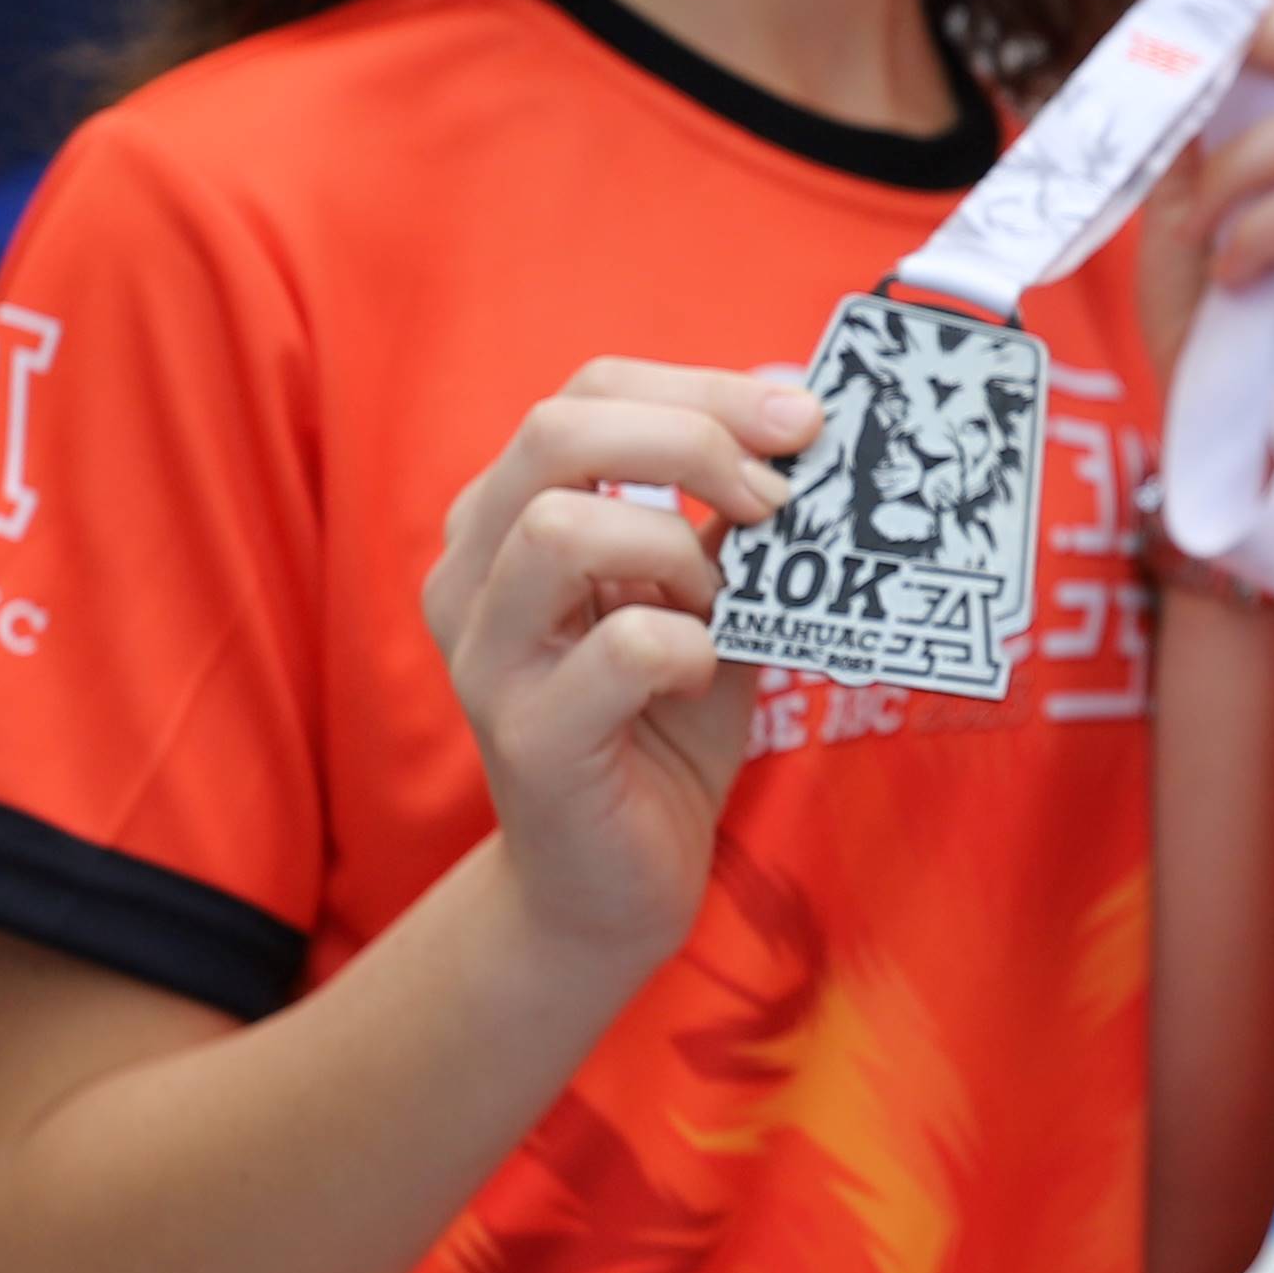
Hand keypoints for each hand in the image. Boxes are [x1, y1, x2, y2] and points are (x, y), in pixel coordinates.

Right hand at [417, 360, 814, 968]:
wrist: (615, 884)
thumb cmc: (661, 725)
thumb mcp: (707, 595)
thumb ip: (732, 517)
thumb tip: (801, 423)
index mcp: (507, 517)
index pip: (585, 393)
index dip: (699, 388)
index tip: (797, 419)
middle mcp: (471, 572)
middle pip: (556, 432)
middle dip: (690, 438)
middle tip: (776, 494)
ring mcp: (486, 654)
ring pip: (562, 526)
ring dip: (677, 550)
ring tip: (719, 607)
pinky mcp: (526, 735)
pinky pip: (622, 647)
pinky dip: (689, 648)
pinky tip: (699, 679)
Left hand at [1138, 0, 1273, 439]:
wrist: (1213, 423)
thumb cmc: (1207, 310)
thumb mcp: (1185, 188)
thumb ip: (1197, 115)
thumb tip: (1180, 26)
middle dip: (1259, 30)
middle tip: (1187, 60)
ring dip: (1230, 168)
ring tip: (1196, 227)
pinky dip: (1250, 230)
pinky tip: (1228, 272)